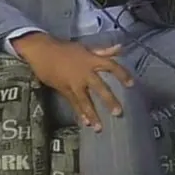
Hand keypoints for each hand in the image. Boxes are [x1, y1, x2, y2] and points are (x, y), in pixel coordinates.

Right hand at [12, 34, 133, 131]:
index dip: (122, 74)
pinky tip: (86, 123)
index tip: (132, 84)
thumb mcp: (86, 47)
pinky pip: (73, 104)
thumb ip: (104, 51)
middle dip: (109, 100)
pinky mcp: (64, 90)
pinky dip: (80, 113)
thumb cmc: (65, 48)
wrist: (42, 51)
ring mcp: (74, 83)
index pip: (111, 66)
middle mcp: (84, 73)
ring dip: (92, 114)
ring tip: (99, 127)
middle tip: (118, 113)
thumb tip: (121, 47)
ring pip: (85, 101)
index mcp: (91, 60)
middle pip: (99, 88)